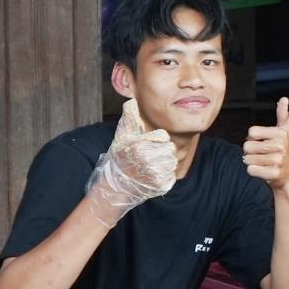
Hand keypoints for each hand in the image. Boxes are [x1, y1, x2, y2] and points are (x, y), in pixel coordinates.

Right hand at [86, 98, 178, 227]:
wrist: (116, 186)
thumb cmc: (120, 159)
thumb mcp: (121, 137)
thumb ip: (129, 118)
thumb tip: (132, 101)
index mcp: (140, 147)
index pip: (163, 137)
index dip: (157, 139)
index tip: (148, 144)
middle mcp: (149, 161)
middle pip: (170, 149)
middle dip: (162, 150)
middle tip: (149, 156)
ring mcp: (155, 175)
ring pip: (172, 162)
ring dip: (164, 163)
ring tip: (150, 166)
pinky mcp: (161, 186)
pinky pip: (171, 176)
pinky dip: (165, 176)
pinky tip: (152, 176)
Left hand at [243, 97, 288, 189]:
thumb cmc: (284, 149)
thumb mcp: (285, 131)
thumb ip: (282, 115)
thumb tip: (284, 99)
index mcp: (280, 133)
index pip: (251, 132)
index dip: (252, 138)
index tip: (261, 141)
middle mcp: (280, 146)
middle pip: (247, 146)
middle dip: (250, 151)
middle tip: (260, 154)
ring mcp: (277, 160)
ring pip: (248, 159)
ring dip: (251, 161)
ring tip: (262, 162)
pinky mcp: (273, 174)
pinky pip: (251, 170)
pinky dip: (253, 171)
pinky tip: (262, 170)